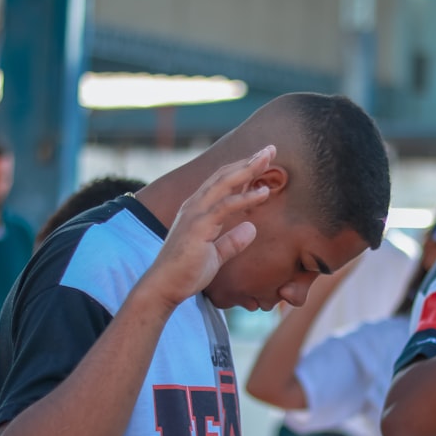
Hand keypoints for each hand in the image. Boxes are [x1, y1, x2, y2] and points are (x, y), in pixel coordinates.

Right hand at [149, 146, 274, 307]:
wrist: (165, 287)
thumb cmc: (187, 272)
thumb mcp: (216, 255)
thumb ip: (232, 241)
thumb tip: (251, 228)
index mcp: (198, 209)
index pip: (223, 182)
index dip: (243, 170)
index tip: (263, 161)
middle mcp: (195, 205)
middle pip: (225, 175)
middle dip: (249, 161)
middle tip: (270, 148)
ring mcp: (195, 213)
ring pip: (224, 183)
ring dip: (248, 169)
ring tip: (268, 158)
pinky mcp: (198, 226)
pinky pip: (225, 206)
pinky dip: (245, 198)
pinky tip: (263, 192)